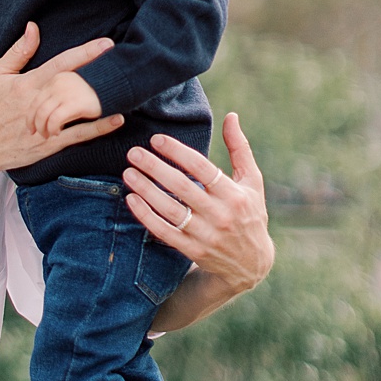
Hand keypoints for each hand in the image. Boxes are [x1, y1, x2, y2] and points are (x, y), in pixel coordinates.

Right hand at [0, 25, 122, 173]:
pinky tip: (117, 119)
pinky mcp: (50, 143)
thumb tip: (34, 26)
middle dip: (101, 74)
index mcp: (29, 83)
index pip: (62, 64)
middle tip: (128, 62)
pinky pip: (78, 134)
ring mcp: (47, 124)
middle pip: (76, 85)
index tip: (106, 43)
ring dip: (104, 100)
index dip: (85, 53)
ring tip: (127, 89)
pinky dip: (98, 128)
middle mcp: (40, 102)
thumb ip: (20, 51)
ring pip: (79, 111)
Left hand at [123, 114, 272, 293]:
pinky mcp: (193, 251)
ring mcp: (206, 235)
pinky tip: (132, 200)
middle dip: (155, 167)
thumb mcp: (252, 181)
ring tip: (128, 173)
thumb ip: (240, 149)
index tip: (157, 140)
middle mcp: (221, 214)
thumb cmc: (250, 213)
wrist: (251, 264)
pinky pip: (164, 232)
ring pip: (169, 210)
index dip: (178, 152)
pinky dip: (146, 216)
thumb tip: (231, 116)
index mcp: (234, 194)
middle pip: (182, 187)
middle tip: (133, 152)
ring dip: (146, 190)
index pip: (202, 168)